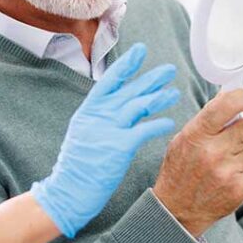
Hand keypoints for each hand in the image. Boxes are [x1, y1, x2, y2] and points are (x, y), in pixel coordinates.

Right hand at [31, 43, 180, 237]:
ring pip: (137, 106)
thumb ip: (100, 117)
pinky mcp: (118, 148)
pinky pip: (143, 130)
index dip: (126, 65)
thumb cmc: (77, 167)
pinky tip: (169, 123)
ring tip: (174, 93)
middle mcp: (98, 116)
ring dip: (158, 98)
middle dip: (151, 79)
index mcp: (88, 111)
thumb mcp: (83, 133)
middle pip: (129, 90)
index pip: (109, 81)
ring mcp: (107, 130)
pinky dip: (157, 125)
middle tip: (169, 69)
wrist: (68, 191)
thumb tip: (120, 105)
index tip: (140, 51)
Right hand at [152, 89, 242, 236]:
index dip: (242, 98)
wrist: (177, 210)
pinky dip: (242, 170)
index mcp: (196, 136)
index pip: (227, 106)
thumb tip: (228, 94)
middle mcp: (213, 153)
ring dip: (242, 150)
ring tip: (223, 161)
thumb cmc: (180, 170)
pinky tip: (226, 176)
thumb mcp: (183, 139)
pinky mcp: (240, 189)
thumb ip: (207, 118)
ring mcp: (228, 173)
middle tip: (234, 134)